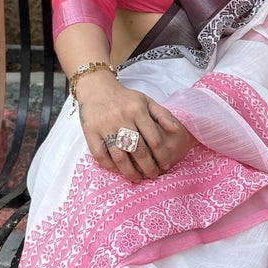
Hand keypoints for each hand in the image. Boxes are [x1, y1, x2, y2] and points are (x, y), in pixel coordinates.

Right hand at [73, 77, 194, 182]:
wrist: (96, 88)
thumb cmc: (125, 98)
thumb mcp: (146, 101)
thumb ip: (163, 115)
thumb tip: (176, 130)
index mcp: (138, 110)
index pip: (154, 138)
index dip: (162, 155)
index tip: (166, 165)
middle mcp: (122, 118)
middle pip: (138, 150)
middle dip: (148, 167)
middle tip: (153, 175)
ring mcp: (105, 126)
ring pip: (120, 156)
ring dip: (130, 172)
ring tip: (138, 178)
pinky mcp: (90, 132)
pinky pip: (100, 155)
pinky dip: (110, 166)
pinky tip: (118, 170)